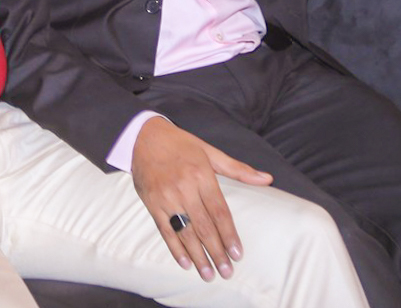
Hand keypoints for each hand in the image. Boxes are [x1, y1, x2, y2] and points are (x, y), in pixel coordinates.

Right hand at [131, 117, 271, 281]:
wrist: (143, 136)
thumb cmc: (180, 144)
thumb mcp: (210, 152)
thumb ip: (238, 169)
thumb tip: (267, 179)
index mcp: (201, 175)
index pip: (219, 212)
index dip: (229, 235)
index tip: (238, 254)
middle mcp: (183, 188)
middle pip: (204, 226)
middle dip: (216, 252)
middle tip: (227, 272)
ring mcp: (165, 196)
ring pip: (185, 232)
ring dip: (197, 255)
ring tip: (208, 274)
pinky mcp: (151, 202)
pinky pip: (164, 229)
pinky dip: (174, 248)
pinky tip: (185, 262)